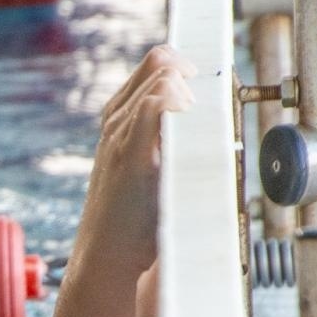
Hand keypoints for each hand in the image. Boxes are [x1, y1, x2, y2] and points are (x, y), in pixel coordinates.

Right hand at [77, 45, 195, 277]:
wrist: (106, 255)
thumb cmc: (131, 219)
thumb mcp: (148, 168)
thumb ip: (168, 141)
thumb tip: (210, 127)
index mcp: (120, 119)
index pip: (155, 65)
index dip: (185, 66)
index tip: (206, 86)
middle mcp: (117, 119)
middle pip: (160, 61)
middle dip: (192, 73)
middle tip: (208, 104)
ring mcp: (120, 133)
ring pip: (161, 76)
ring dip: (191, 89)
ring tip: (202, 119)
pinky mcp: (130, 152)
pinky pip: (157, 103)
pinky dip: (179, 102)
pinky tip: (191, 122)